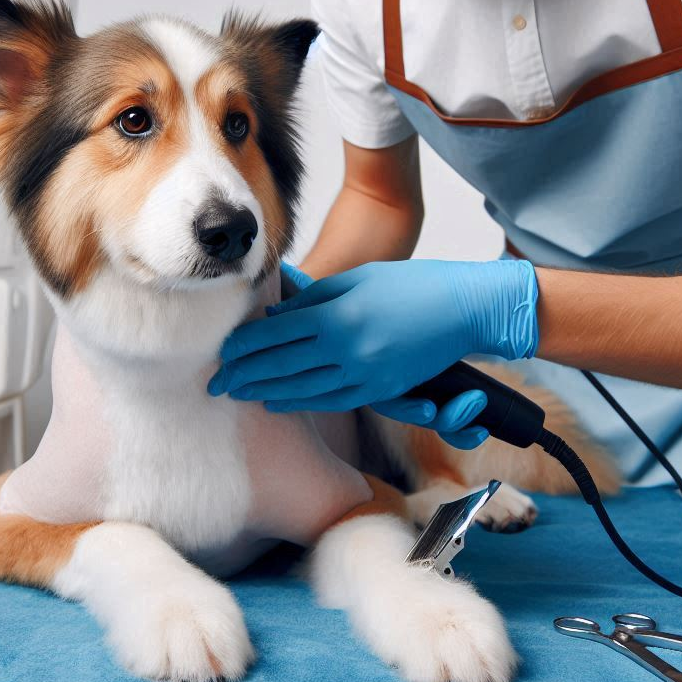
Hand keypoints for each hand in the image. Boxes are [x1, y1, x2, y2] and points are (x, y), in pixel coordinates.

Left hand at [209, 259, 538, 445]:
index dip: (245, 345)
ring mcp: (366, 374)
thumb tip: (277, 314)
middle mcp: (349, 349)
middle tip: (216, 383)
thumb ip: (315, 298)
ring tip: (238, 393)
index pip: (277, 333)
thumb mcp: (359, 279)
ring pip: (302, 388)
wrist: (465, 309)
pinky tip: (277, 401)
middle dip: (245, 375)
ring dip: (265, 392)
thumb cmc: (412, 286)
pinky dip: (299, 401)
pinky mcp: (382, 390)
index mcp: (340, 314)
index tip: (221, 351)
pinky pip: (331, 399)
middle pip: (282, 365)